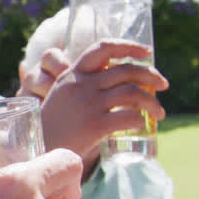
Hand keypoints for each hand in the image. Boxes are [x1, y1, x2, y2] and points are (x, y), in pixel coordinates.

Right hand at [27, 42, 166, 159]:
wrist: (36, 152)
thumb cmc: (52, 129)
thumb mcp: (62, 99)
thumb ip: (84, 88)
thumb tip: (118, 86)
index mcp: (72, 75)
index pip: (103, 48)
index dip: (128, 46)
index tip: (147, 52)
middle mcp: (81, 85)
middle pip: (126, 70)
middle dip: (151, 75)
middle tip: (163, 85)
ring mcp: (88, 104)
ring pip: (133, 92)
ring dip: (152, 102)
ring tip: (159, 113)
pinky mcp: (94, 126)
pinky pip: (129, 117)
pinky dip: (140, 120)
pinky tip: (141, 126)